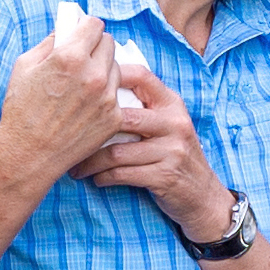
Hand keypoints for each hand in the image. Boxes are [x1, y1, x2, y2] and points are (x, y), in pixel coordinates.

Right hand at [0, 17, 123, 181]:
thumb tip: (67, 29)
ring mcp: (107, 97)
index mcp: (71, 57)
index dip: (87, 27)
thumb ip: (50, 42)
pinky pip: (117, 95)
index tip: (83, 33)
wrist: (28, 155)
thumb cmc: (21, 110)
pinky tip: (87, 106)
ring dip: (104, 70)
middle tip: (84, 57)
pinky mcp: (114, 117)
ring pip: (116, 69)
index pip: (95, 25)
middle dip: (96, 46)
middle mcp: (94, 75)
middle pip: (109, 44)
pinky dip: (105, 96)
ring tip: (84, 84)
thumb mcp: (25, 66)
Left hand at [70, 65, 233, 242]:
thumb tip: (98, 88)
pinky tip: (96, 178)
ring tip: (76, 167)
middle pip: (122, 117)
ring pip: (117, 151)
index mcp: (172, 103)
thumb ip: (143, 107)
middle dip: (89, 130)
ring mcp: (172, 150)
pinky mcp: (166, 176)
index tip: (83, 87)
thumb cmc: (173, 154)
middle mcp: (175, 122)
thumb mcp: (167, 125)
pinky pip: (123, 174)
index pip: (141, 76)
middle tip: (67, 138)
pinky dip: (104, 177)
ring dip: (90, 161)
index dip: (110, 75)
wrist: (202, 194)